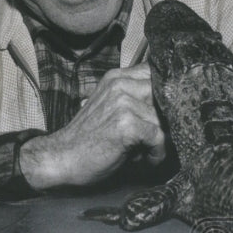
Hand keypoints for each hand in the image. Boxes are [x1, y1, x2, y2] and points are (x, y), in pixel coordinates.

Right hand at [20, 64, 165, 189]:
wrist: (60, 158)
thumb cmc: (88, 139)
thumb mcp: (110, 109)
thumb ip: (135, 100)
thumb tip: (172, 104)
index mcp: (116, 78)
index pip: (156, 73)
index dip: (167, 94)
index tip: (167, 113)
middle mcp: (120, 85)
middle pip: (166, 95)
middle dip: (168, 118)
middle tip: (161, 137)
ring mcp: (123, 103)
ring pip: (164, 119)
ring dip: (161, 140)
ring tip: (147, 152)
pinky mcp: (127, 124)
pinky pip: (159, 137)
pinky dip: (157, 152)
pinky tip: (146, 159)